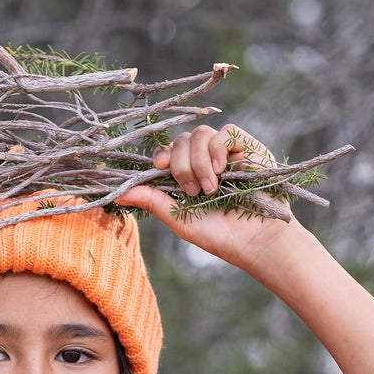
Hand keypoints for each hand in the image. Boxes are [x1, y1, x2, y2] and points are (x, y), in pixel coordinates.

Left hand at [114, 122, 293, 269]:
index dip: (161, 155)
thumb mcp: (179, 219)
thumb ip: (152, 201)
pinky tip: (223, 170)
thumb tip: (118, 194)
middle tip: (194, 192)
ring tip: (211, 187)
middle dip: (181, 165)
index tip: (159, 167)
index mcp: (187, 175)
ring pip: (201, 134)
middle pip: (181, 140)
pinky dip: (219, 149)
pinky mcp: (248, 148)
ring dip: (200, 161)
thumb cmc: (219, 235)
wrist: (255, 241)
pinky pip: (226, 132)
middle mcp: (205, 161)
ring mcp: (226, 153)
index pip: (167, 152)